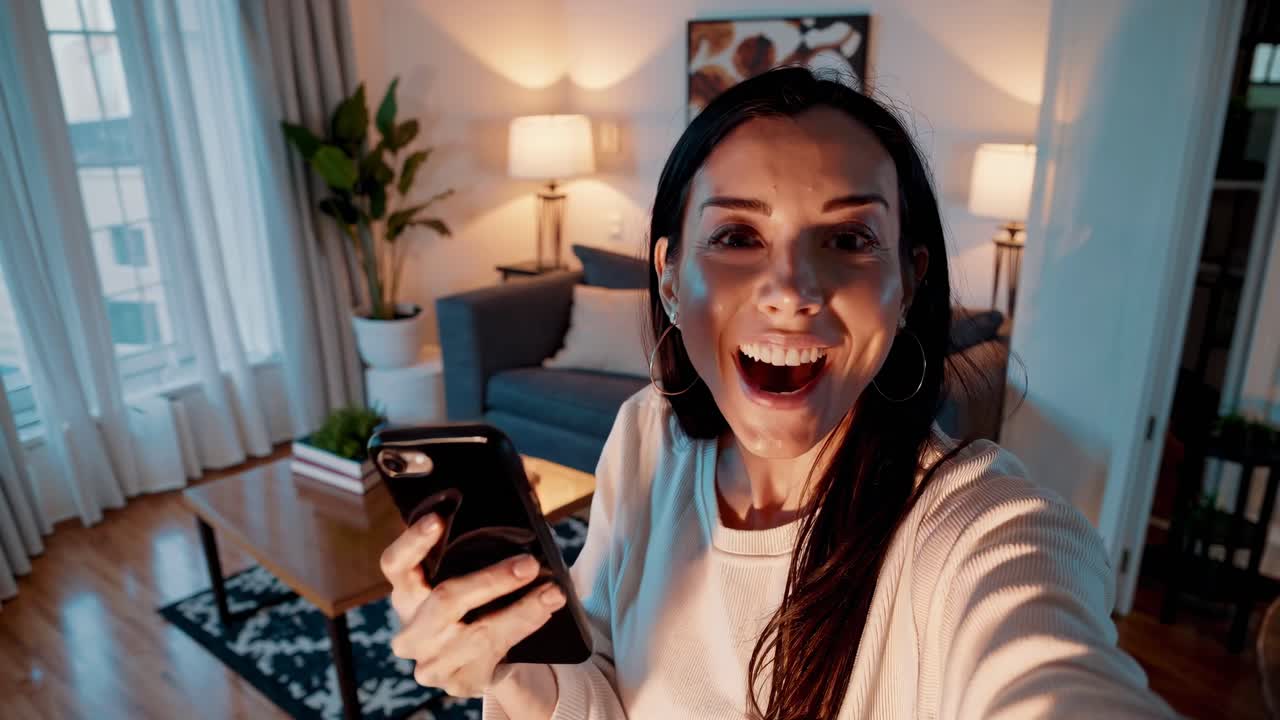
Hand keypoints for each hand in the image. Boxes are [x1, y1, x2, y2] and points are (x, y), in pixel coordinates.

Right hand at [380, 513, 566, 697]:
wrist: (476, 656)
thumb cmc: (474, 598)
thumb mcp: (469, 567)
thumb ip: (489, 526)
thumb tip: (532, 479)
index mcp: (406, 589)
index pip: (396, 563)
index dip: (413, 541)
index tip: (437, 519)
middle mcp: (411, 626)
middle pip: (446, 599)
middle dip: (492, 579)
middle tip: (528, 563)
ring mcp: (431, 659)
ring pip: (479, 632)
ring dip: (521, 609)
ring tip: (553, 591)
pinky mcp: (457, 681)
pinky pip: (496, 653)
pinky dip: (525, 627)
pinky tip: (545, 610)